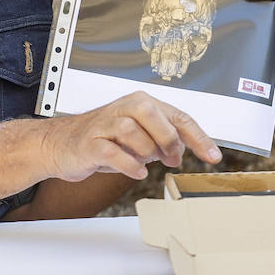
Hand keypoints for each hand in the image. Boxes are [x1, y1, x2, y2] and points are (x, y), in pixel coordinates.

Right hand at [41, 92, 220, 181]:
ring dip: (145, 153)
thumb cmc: (103, 138)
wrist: (61, 144)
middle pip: (156, 116)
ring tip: (143, 162)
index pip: (178, 116)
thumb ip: (161, 140)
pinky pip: (114, 152)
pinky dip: (129, 165)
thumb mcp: (138, 136)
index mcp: (141, 103)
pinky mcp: (91, 142)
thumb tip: (184, 150)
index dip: (199, 138)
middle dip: (169, 141)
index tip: (213, 156)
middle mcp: (125, 107)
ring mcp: (106, 124)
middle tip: (171, 159)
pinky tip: (136, 171)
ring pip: (135, 133)